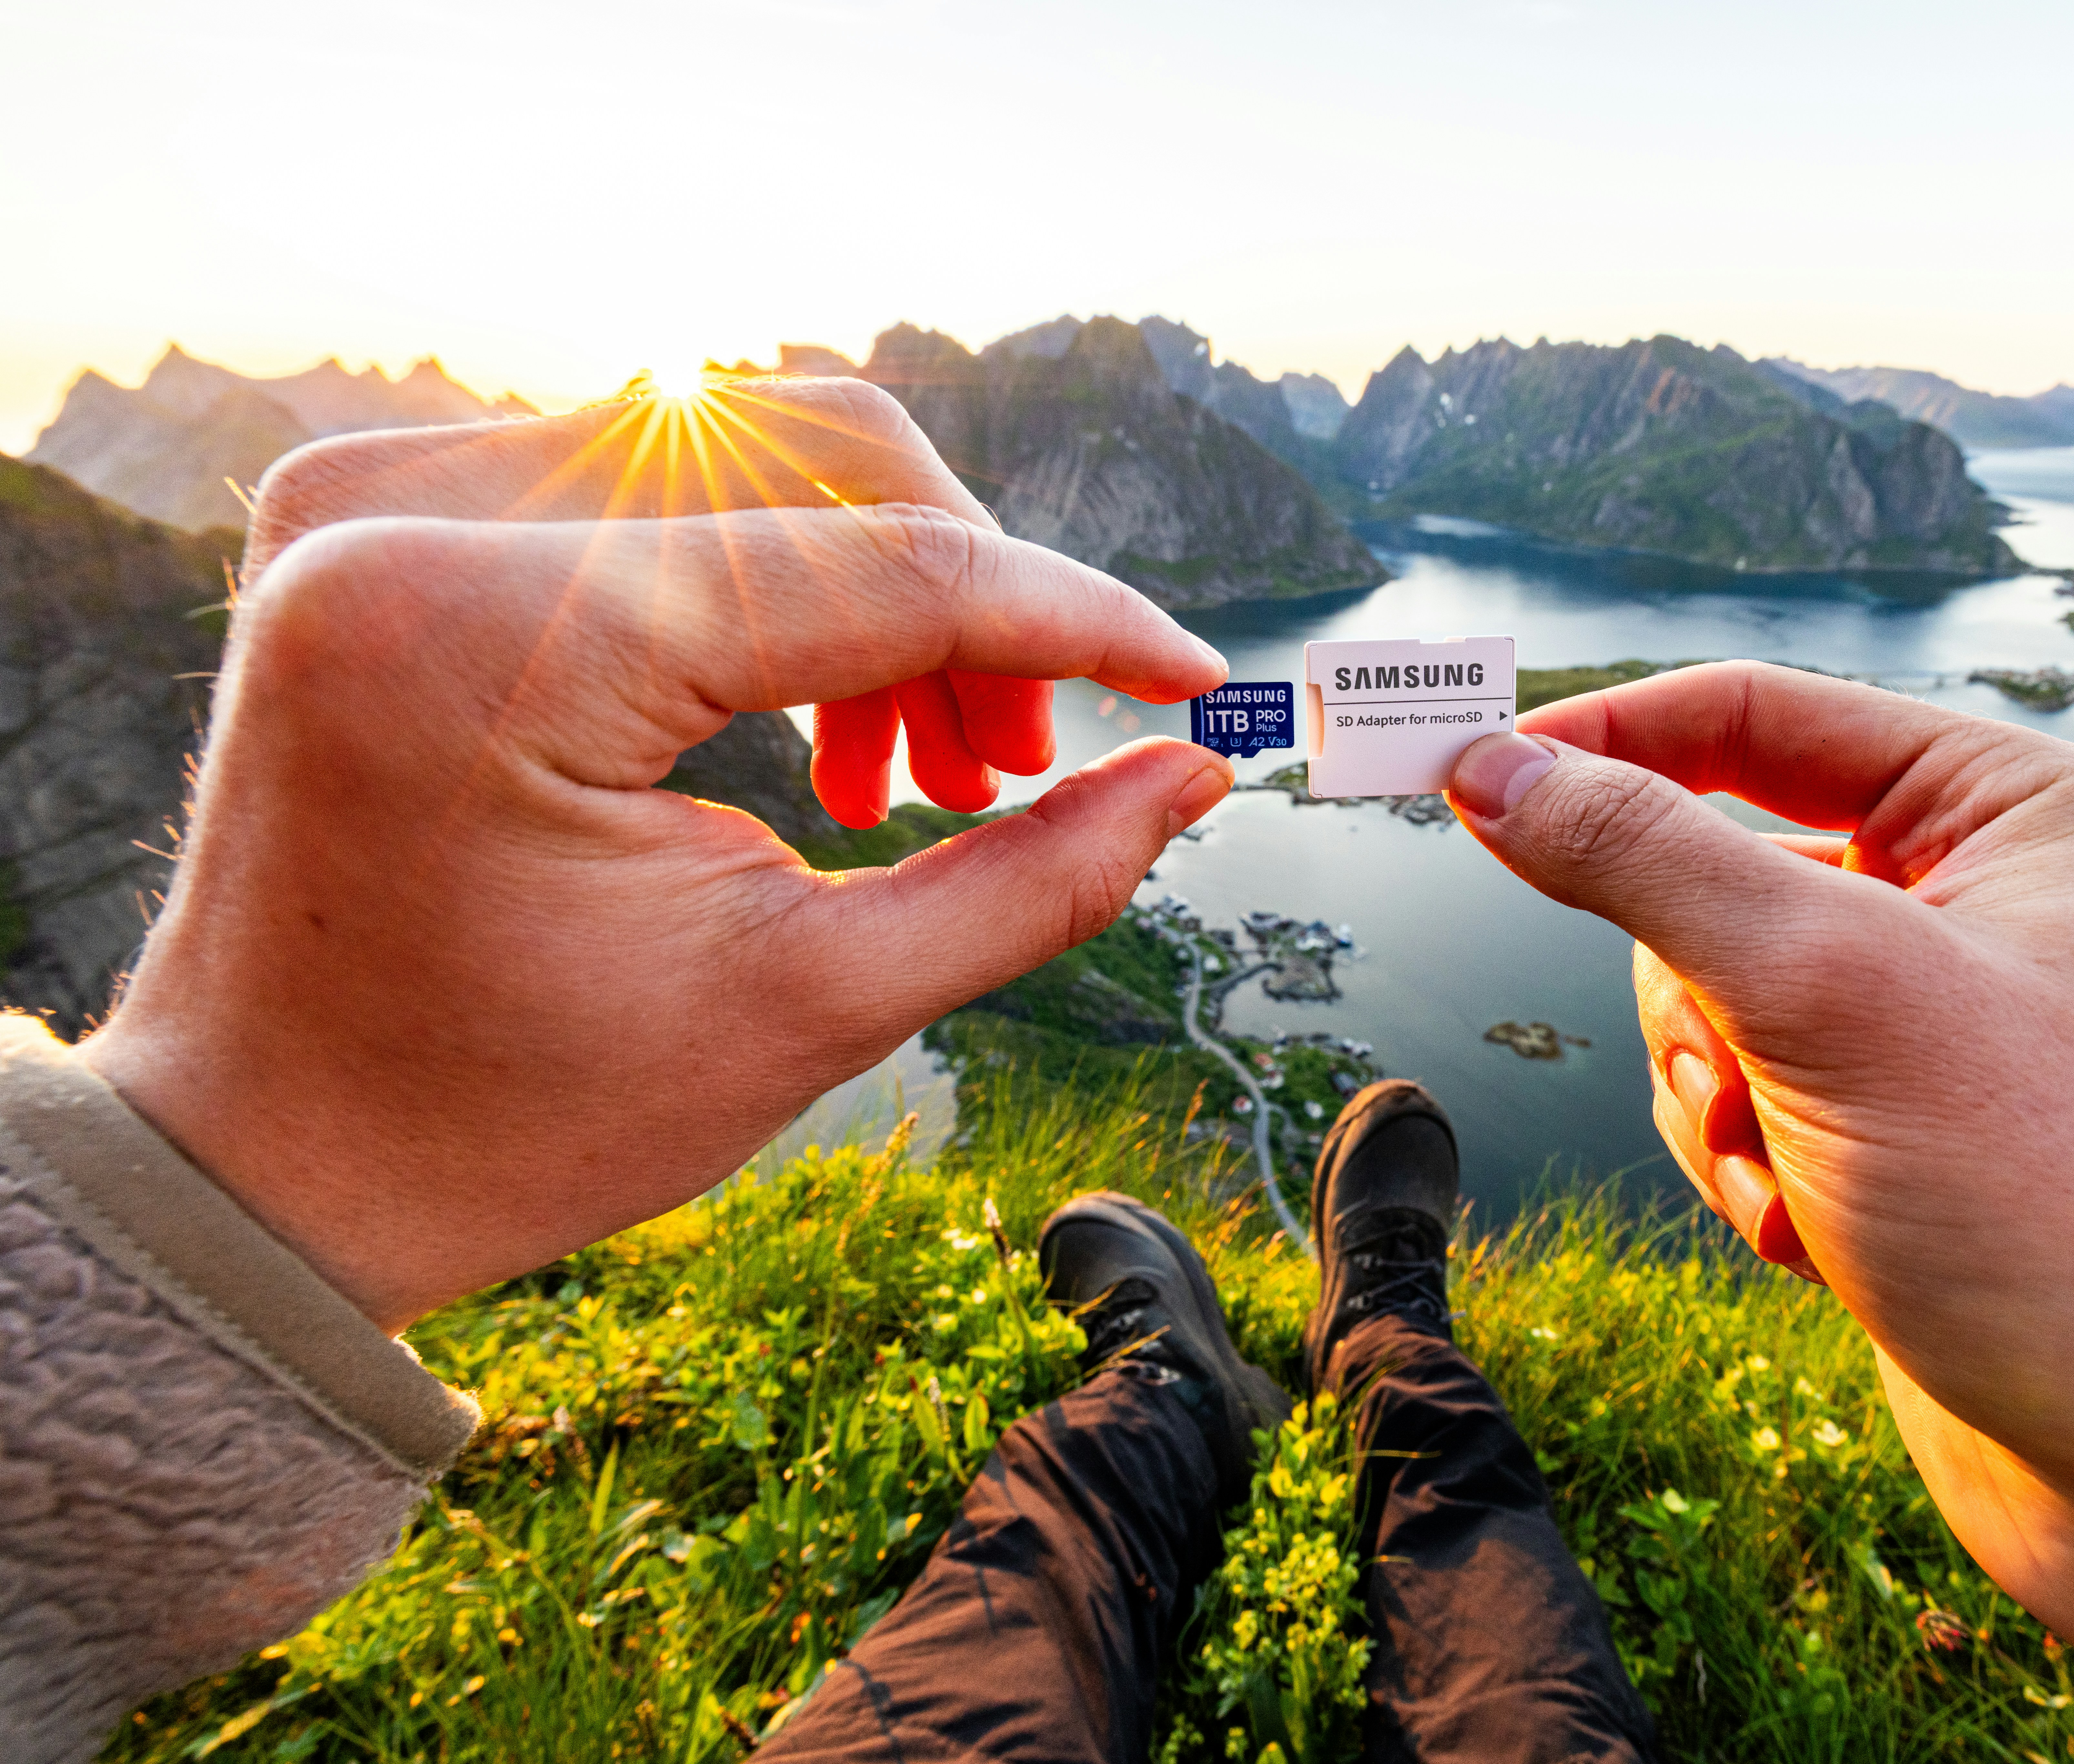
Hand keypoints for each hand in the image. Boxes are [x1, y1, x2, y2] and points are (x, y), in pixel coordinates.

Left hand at [77, 379, 1233, 1331]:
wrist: (262, 1159)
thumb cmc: (510, 1119)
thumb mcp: (802, 1012)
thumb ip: (1027, 878)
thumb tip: (1199, 771)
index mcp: (482, 635)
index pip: (873, 562)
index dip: (1070, 621)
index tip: (1198, 686)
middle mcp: (399, 512)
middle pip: (817, 456)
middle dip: (971, 604)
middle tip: (1020, 766)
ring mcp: (372, 489)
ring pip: (748, 449)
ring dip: (880, 590)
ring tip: (920, 772)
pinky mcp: (381, 507)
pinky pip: (652, 479)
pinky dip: (772, 581)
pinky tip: (818, 725)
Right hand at [1447, 663, 2073, 1761]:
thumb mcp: (1833, 988)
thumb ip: (1648, 857)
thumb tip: (1498, 765)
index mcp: (2009, 811)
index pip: (1751, 718)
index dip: (1599, 741)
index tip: (1457, 777)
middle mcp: (1987, 909)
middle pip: (1719, 877)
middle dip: (1691, 993)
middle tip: (1736, 1073)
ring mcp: (1946, 1043)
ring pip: (1717, 1014)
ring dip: (1719, 1106)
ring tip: (1795, 1186)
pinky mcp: (1914, 1160)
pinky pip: (1755, 1120)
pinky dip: (1753, 1180)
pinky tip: (1816, 1248)